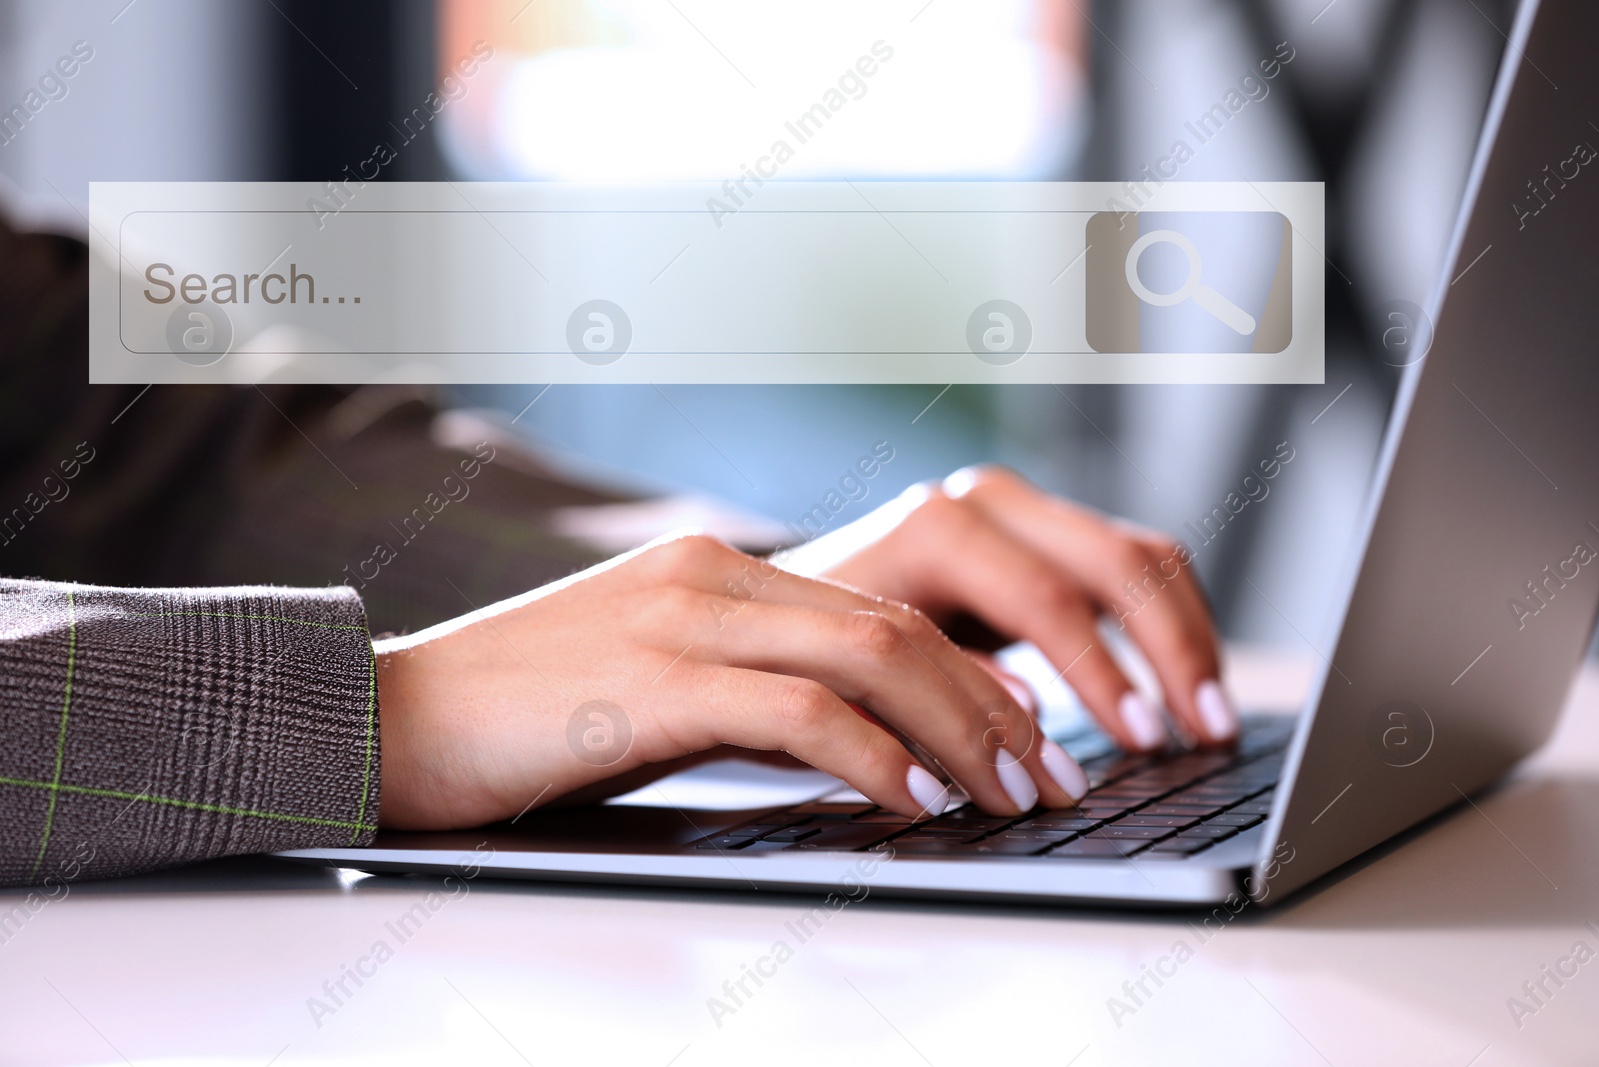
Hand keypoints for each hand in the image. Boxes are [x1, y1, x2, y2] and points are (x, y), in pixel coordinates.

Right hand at [374, 533, 1088, 830]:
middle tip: (1052, 774)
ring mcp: (682, 619)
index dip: (972, 673)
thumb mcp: (653, 684)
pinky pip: (799, 711)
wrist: (391, 715)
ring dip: (962, 732)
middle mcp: (713, 575)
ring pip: (871, 657)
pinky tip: (914, 802)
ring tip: (1013, 795)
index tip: (1028, 735)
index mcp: (718, 569)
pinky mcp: (651, 681)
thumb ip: (747, 691)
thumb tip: (856, 743)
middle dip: (995, 706)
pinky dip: (876, 757)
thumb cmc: (525, 716)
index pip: (880, 610)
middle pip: (898, 626)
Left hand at [777, 466, 1231, 750]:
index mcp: (938, 529)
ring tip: (1211, 724)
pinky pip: (1133, 567)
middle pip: (1116, 561)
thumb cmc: (817, 648)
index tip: (1140, 742)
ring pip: (1140, 556)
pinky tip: (1186, 690)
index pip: (1047, 598)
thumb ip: (941, 692)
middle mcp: (988, 503)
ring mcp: (1021, 511)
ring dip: (1186, 639)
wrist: (790, 602)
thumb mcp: (861, 677)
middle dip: (1171, 651)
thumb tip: (1029, 724)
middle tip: (1204, 735)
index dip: (1101, 675)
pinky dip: (1169, 626)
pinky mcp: (1044, 535)